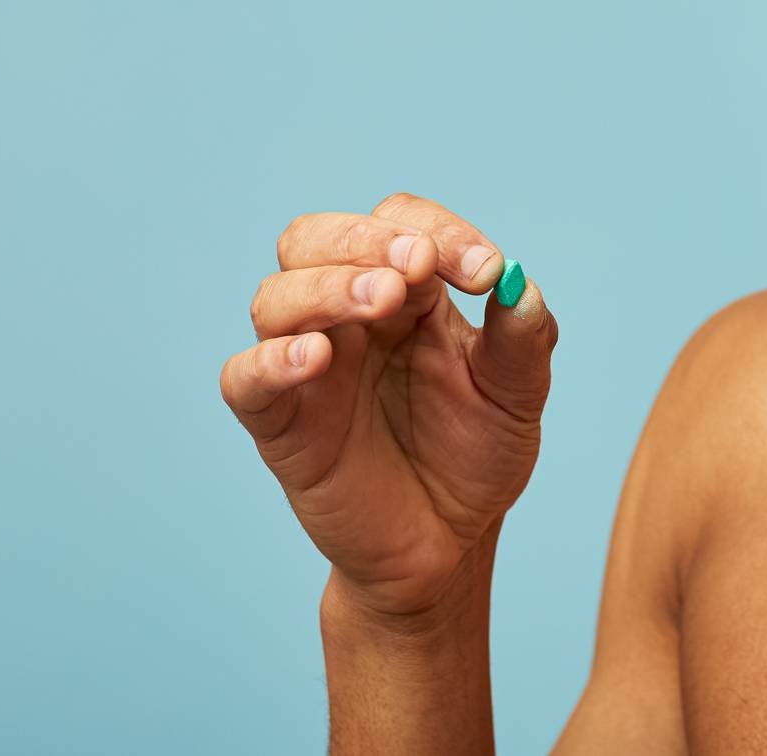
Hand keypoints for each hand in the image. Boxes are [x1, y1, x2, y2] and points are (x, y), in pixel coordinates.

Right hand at [220, 192, 558, 619]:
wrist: (449, 541)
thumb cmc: (476, 453)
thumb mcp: (517, 392)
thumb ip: (523, 337)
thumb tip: (520, 284)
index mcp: (407, 292)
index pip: (399, 224)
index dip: (439, 231)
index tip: (486, 272)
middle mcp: (347, 315)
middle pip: (316, 239)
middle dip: (364, 240)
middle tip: (415, 265)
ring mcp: (308, 366)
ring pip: (276, 298)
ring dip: (328, 287)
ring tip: (382, 299)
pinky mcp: (279, 422)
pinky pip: (244, 377)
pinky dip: (271, 360)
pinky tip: (315, 359)